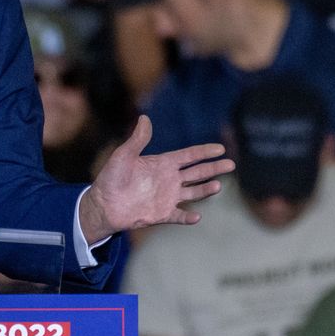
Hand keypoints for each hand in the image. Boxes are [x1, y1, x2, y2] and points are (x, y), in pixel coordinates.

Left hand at [79, 115, 232, 242]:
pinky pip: (179, 215)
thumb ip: (137, 140)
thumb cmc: (111, 177)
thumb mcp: (123, 155)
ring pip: (193, 193)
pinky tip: (197, 216)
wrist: (103, 203)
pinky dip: (188, 217)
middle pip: (197, 173)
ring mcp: (167, 197)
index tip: (221, 148)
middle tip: (231, 165)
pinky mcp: (161, 214)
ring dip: (206, 190)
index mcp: (162, 163)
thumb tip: (145, 118)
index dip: (204, 152)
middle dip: (214, 168)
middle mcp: (169, 180)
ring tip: (218, 186)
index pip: (189, 156)